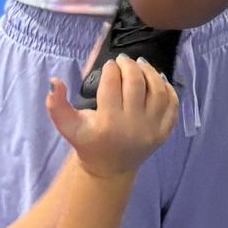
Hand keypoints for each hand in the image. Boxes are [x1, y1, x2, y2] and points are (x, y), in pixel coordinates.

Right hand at [46, 56, 177, 176]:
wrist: (109, 168)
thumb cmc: (87, 142)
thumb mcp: (67, 125)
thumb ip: (57, 104)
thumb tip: (55, 81)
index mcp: (108, 123)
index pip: (112, 84)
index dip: (110, 68)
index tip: (108, 64)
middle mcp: (132, 126)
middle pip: (136, 83)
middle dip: (129, 65)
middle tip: (123, 60)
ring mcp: (152, 130)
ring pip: (158, 91)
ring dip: (150, 72)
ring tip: (140, 64)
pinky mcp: (164, 133)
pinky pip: (172, 105)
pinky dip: (168, 88)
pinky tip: (158, 79)